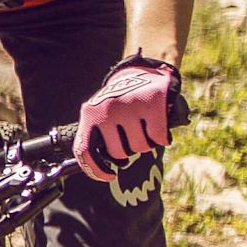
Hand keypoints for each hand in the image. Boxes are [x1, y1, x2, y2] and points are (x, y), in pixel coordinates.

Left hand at [78, 57, 182, 178]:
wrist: (143, 70)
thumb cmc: (122, 100)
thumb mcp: (101, 113)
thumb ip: (97, 134)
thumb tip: (95, 168)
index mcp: (90, 114)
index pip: (84, 150)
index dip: (95, 170)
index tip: (109, 176)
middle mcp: (107, 109)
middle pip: (119, 153)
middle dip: (129, 150)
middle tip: (134, 136)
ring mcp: (129, 106)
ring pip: (140, 147)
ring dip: (146, 143)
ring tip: (145, 128)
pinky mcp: (151, 103)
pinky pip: (158, 137)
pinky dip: (162, 138)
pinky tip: (159, 128)